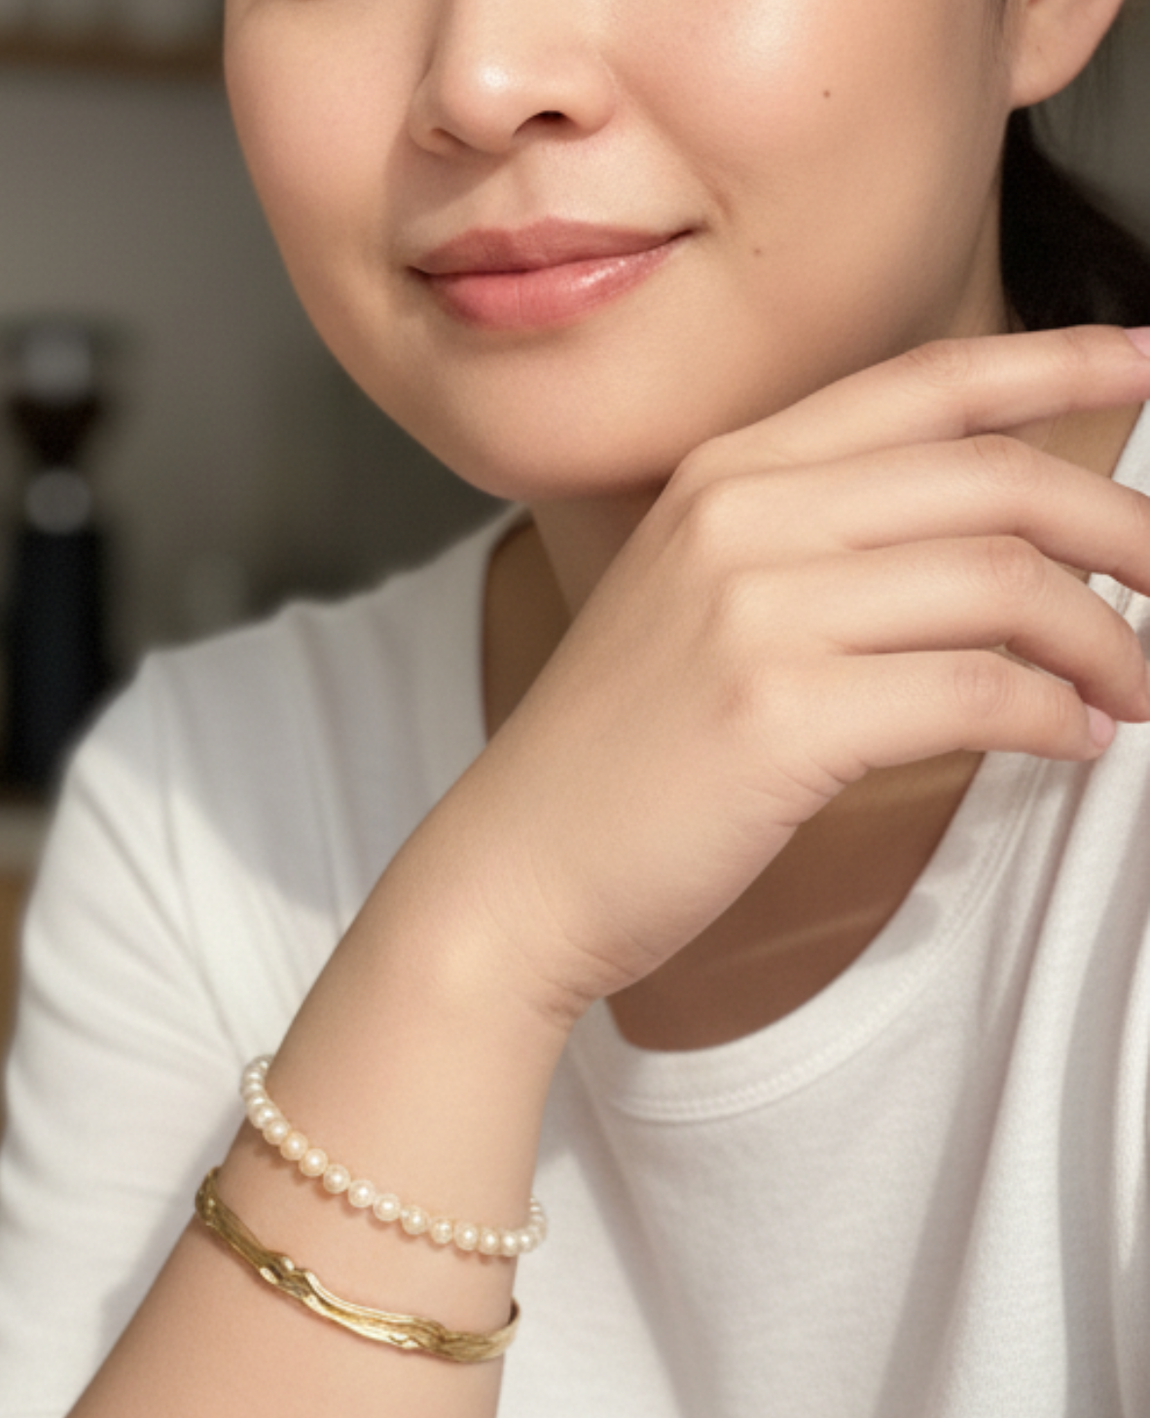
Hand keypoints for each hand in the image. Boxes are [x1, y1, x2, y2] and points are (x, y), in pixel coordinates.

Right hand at [445, 325, 1149, 1024]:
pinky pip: (978, 693)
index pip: (924, 386)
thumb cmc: (611, 762)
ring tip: (1135, 690)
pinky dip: (1052, 719)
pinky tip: (1068, 745)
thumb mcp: (688, 611)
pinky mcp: (781, 715)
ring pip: (1003, 586)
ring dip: (1106, 642)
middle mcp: (741, 519)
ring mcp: (756, 612)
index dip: (1058, 363)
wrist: (513, 870)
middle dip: (1123, 530)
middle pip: (993, 482)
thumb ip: (803, 550)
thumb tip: (979, 555)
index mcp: (723, 478)